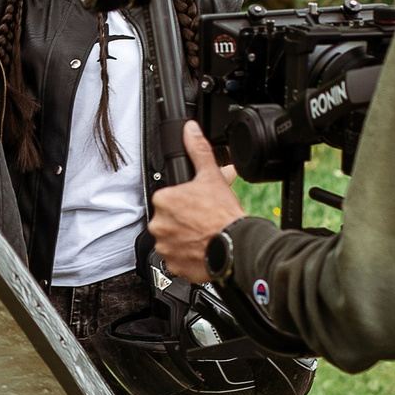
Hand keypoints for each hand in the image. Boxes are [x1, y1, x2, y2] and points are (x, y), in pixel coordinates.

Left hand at [148, 122, 247, 282]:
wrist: (236, 247)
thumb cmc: (223, 215)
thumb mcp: (211, 176)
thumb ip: (198, 150)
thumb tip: (191, 130)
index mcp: (164, 200)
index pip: (167, 200)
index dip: (183, 202)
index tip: (195, 206)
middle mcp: (159, 224)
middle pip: (168, 220)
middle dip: (182, 221)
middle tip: (201, 221)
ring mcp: (165, 246)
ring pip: (171, 240)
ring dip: (183, 238)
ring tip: (203, 236)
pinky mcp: (172, 265)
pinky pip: (176, 259)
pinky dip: (186, 256)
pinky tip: (201, 249)